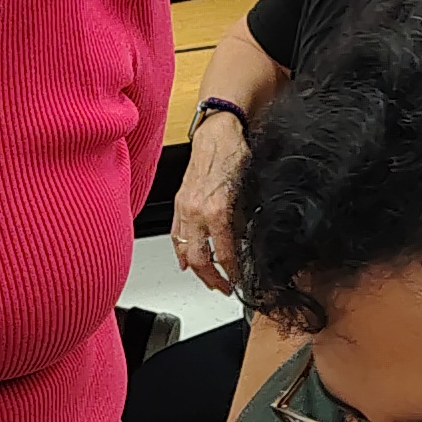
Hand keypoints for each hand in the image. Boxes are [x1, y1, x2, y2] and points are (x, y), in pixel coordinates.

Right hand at [172, 135, 245, 294]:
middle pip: (200, 260)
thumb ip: (242, 220)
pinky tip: (185, 261)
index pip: (224, 254)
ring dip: (197, 270)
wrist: (216, 133)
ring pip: (185, 251)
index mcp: (216, 211)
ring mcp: (185, 209)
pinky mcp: (179, 204)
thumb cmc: (233, 153)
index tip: (238, 281)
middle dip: (213, 279)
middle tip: (224, 288)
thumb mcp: (246, 190)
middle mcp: (197, 213)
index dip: (232, 272)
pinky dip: (180, 252)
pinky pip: (175, 235)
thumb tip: (244, 243)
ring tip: (208, 279)